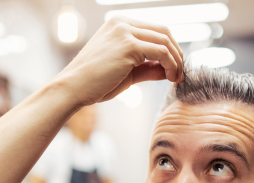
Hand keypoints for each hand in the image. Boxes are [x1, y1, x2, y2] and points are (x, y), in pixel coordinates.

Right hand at [56, 16, 183, 106]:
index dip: (169, 48)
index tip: (174, 68)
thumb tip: (169, 70)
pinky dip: (171, 64)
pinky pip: (161, 51)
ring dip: (176, 60)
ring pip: (165, 40)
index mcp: (119, 24)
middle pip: (163, 31)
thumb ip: (147, 67)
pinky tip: (170, 77)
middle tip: (180, 73)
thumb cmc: (95, 83)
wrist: (73, 88)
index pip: (154, 30)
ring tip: (176, 78)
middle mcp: (122, 22)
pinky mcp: (129, 45)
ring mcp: (125, 31)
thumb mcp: (126, 73)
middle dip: (176, 52)